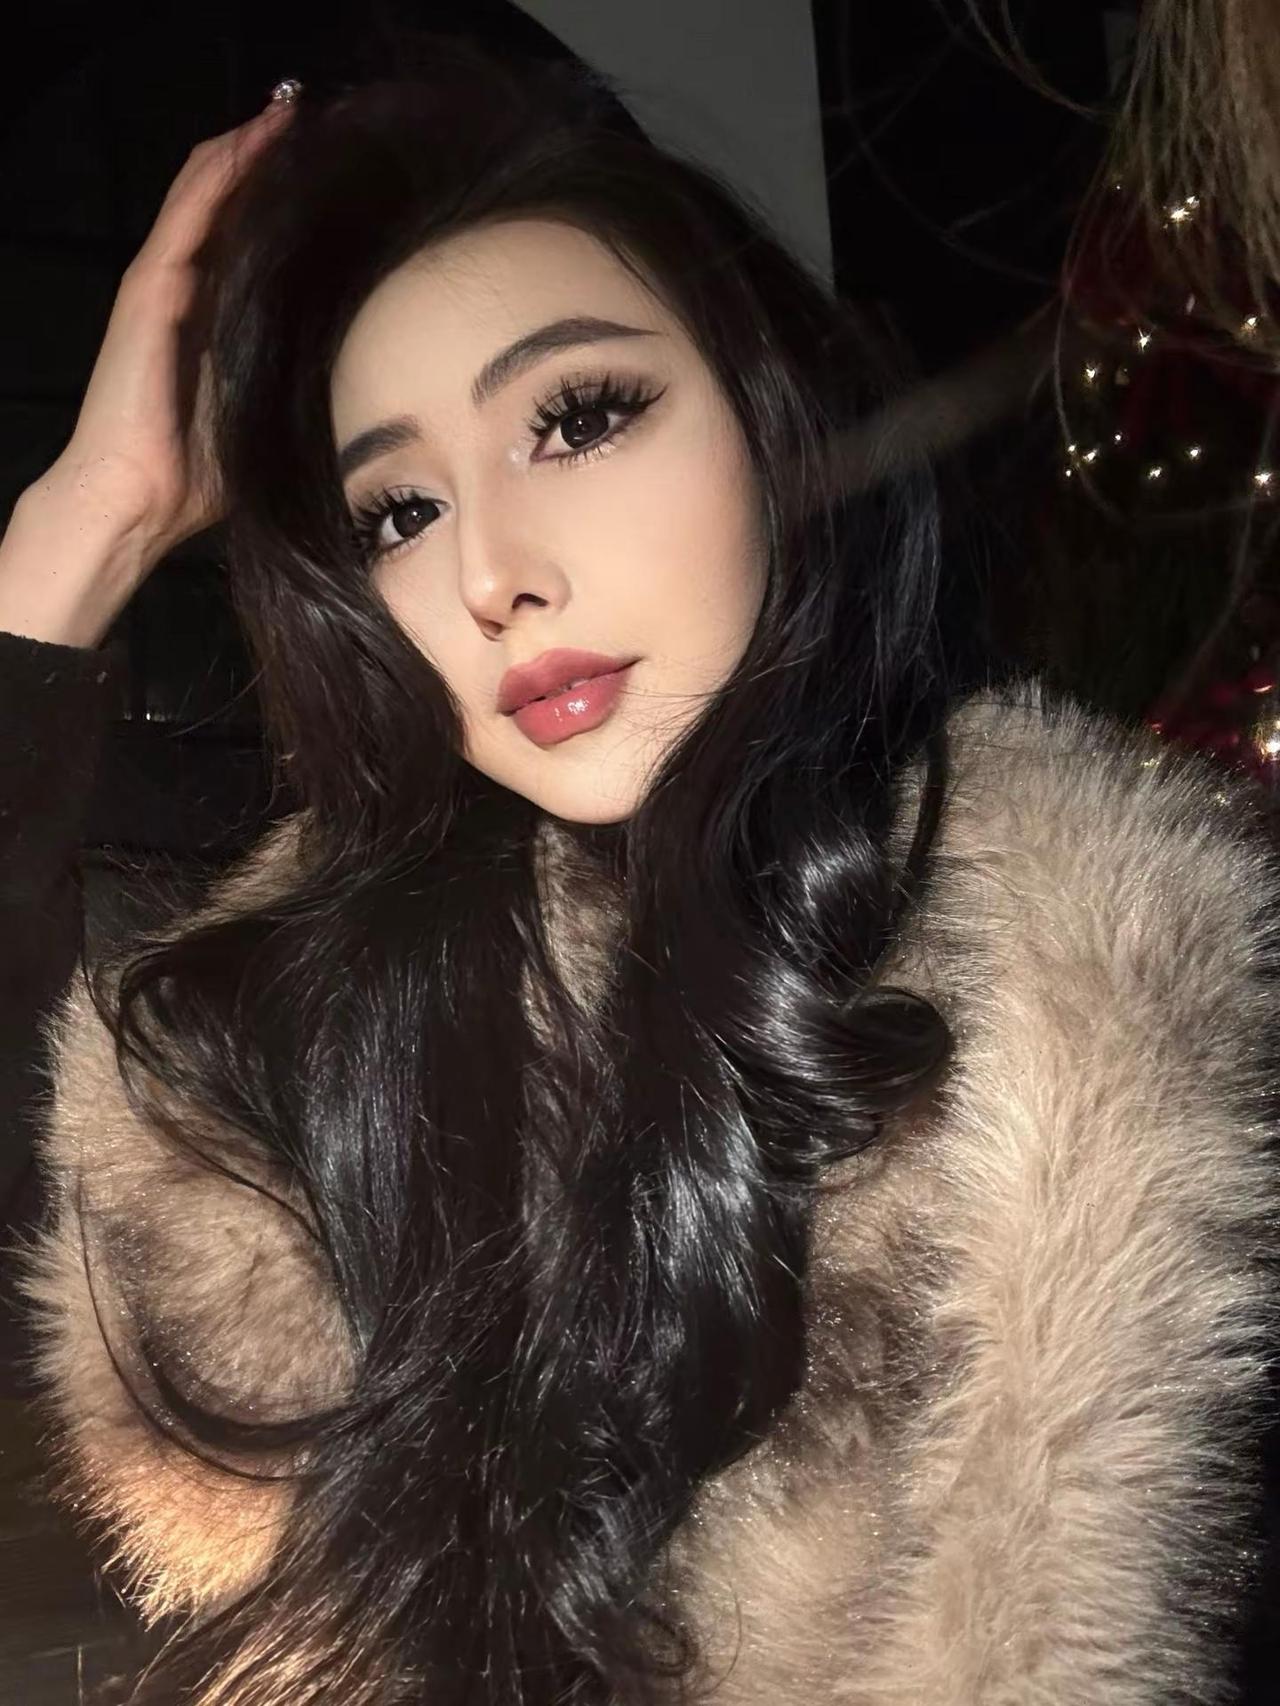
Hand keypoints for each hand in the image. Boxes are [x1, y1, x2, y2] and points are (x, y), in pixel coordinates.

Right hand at [43, 94, 296, 567]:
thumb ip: (299, 383)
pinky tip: (253, 140)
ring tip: (292, 112)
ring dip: (248, 149)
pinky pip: (188, 213)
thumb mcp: (268, 415)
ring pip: (207, 192)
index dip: (290, 203)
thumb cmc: (201, 476)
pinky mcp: (150, 289)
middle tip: (325, 123)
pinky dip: (220, 173)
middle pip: (232, 204)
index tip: (342, 176)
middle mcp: (189, 290)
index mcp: (217, 318)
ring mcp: (166, 283)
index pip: (254, 240)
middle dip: (273, 162)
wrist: (140, 500)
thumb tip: (373, 381)